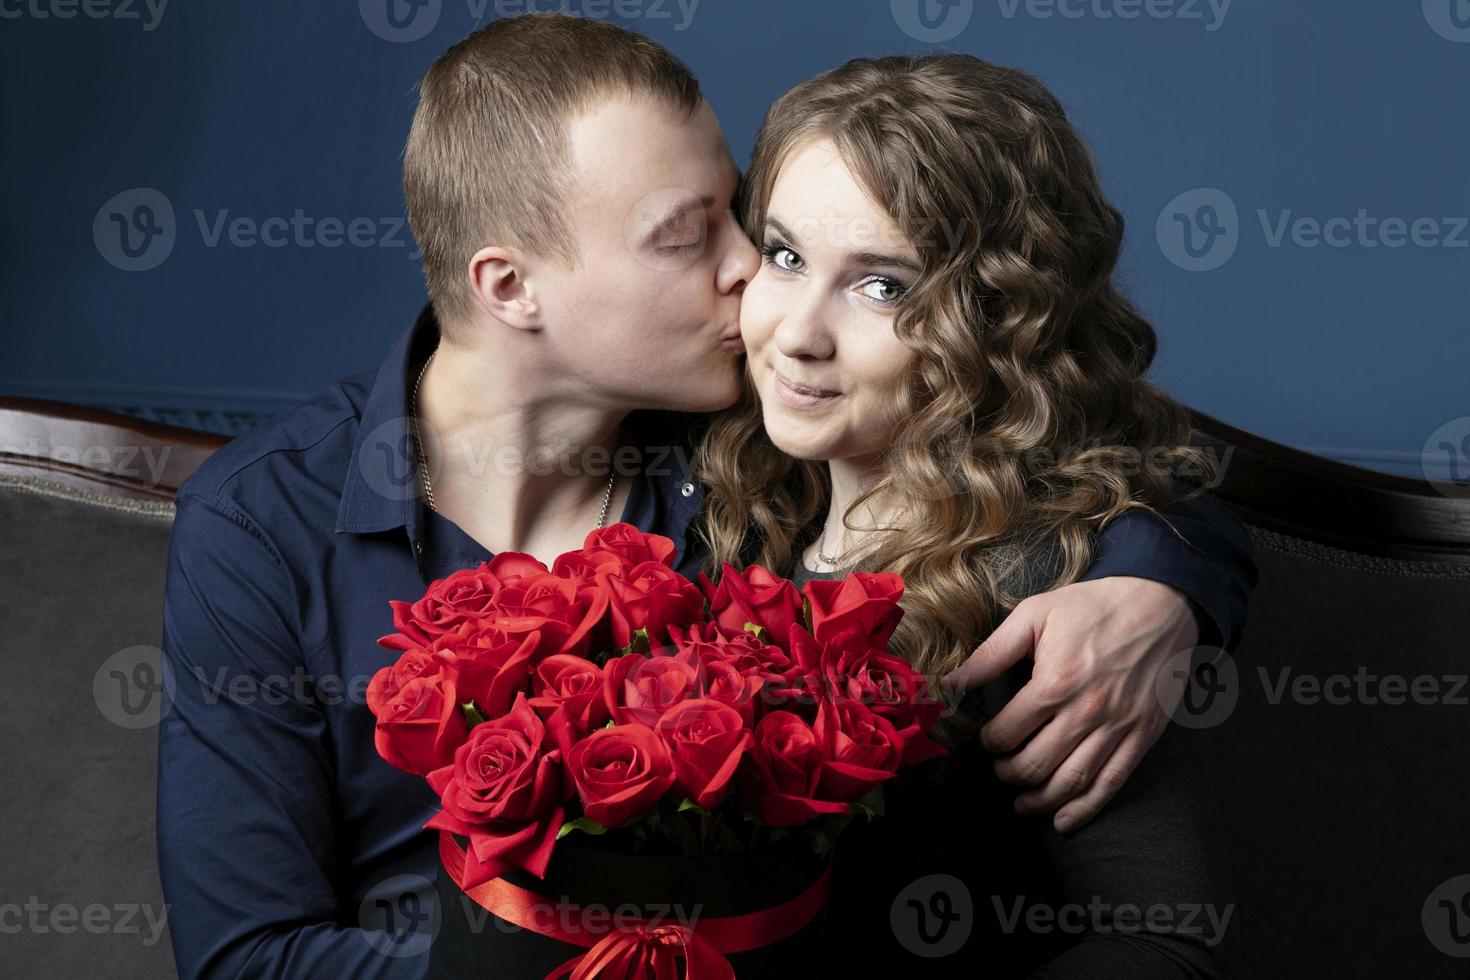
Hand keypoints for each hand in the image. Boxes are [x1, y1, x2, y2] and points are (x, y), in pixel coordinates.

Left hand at [940, 576, 1199, 833]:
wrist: (1162, 604)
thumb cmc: (1093, 607)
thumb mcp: (1035, 615)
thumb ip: (991, 653)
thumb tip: (952, 683)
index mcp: (1055, 682)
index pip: (1008, 732)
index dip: (989, 743)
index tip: (986, 740)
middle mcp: (1087, 711)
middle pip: (1036, 765)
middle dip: (1008, 774)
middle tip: (999, 770)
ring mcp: (1118, 728)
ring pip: (1071, 783)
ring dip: (1039, 801)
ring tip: (1021, 803)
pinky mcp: (1142, 736)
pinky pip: (1111, 783)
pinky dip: (1085, 810)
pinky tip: (1063, 821)